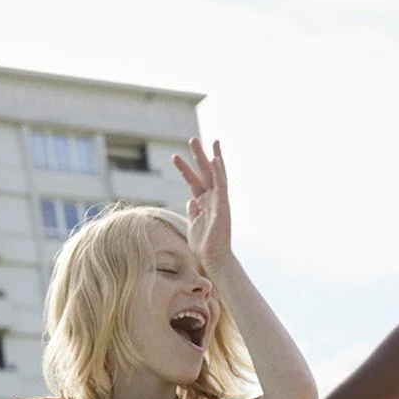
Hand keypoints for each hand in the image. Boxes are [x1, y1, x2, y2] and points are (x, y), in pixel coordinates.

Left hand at [172, 138, 232, 266]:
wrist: (213, 259)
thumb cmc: (204, 246)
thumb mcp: (193, 225)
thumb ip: (193, 212)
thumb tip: (191, 201)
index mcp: (203, 203)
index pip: (194, 181)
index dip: (185, 169)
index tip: (175, 157)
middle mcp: (212, 200)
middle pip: (204, 173)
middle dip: (198, 156)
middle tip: (192, 139)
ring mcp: (219, 202)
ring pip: (215, 175)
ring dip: (211, 158)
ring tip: (207, 142)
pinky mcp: (224, 206)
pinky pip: (222, 185)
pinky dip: (219, 172)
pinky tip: (216, 159)